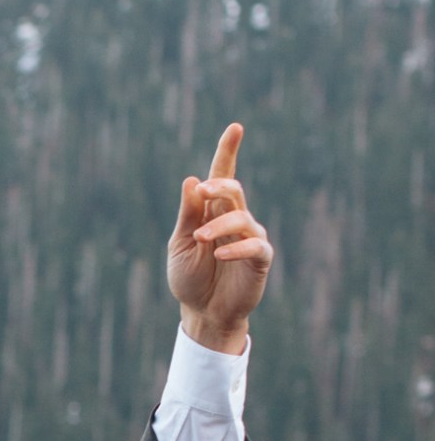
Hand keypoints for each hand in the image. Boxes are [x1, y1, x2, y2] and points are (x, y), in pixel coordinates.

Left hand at [167, 123, 272, 353]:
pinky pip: (254, 245)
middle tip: (203, 192)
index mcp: (211, 211)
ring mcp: (249, 237)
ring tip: (199, 239)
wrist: (202, 313)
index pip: (222, 175)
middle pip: (232, 189)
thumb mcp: (180, 245)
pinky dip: (236, 247)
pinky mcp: (260, 259)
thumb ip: (188, 215)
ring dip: (218, 225)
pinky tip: (219, 255)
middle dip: (219, 185)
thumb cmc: (190, 278)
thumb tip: (193, 180)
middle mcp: (233, 219)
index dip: (228, 151)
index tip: (235, 127)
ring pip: (241, 217)